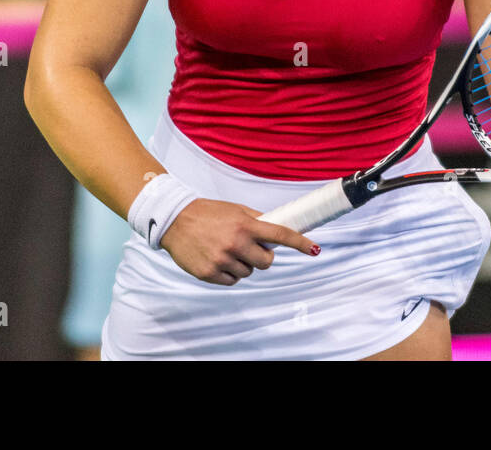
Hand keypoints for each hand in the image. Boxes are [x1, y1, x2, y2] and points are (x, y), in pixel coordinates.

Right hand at [158, 199, 317, 284]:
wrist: (174, 220)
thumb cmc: (208, 213)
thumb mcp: (235, 210)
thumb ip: (257, 220)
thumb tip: (278, 230)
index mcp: (245, 225)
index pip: (280, 235)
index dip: (300, 243)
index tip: (315, 249)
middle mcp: (235, 243)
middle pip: (267, 262)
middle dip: (263, 256)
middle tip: (250, 248)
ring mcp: (222, 260)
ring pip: (248, 272)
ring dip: (243, 264)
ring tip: (227, 250)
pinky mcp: (209, 273)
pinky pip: (232, 281)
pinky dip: (229, 273)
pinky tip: (218, 259)